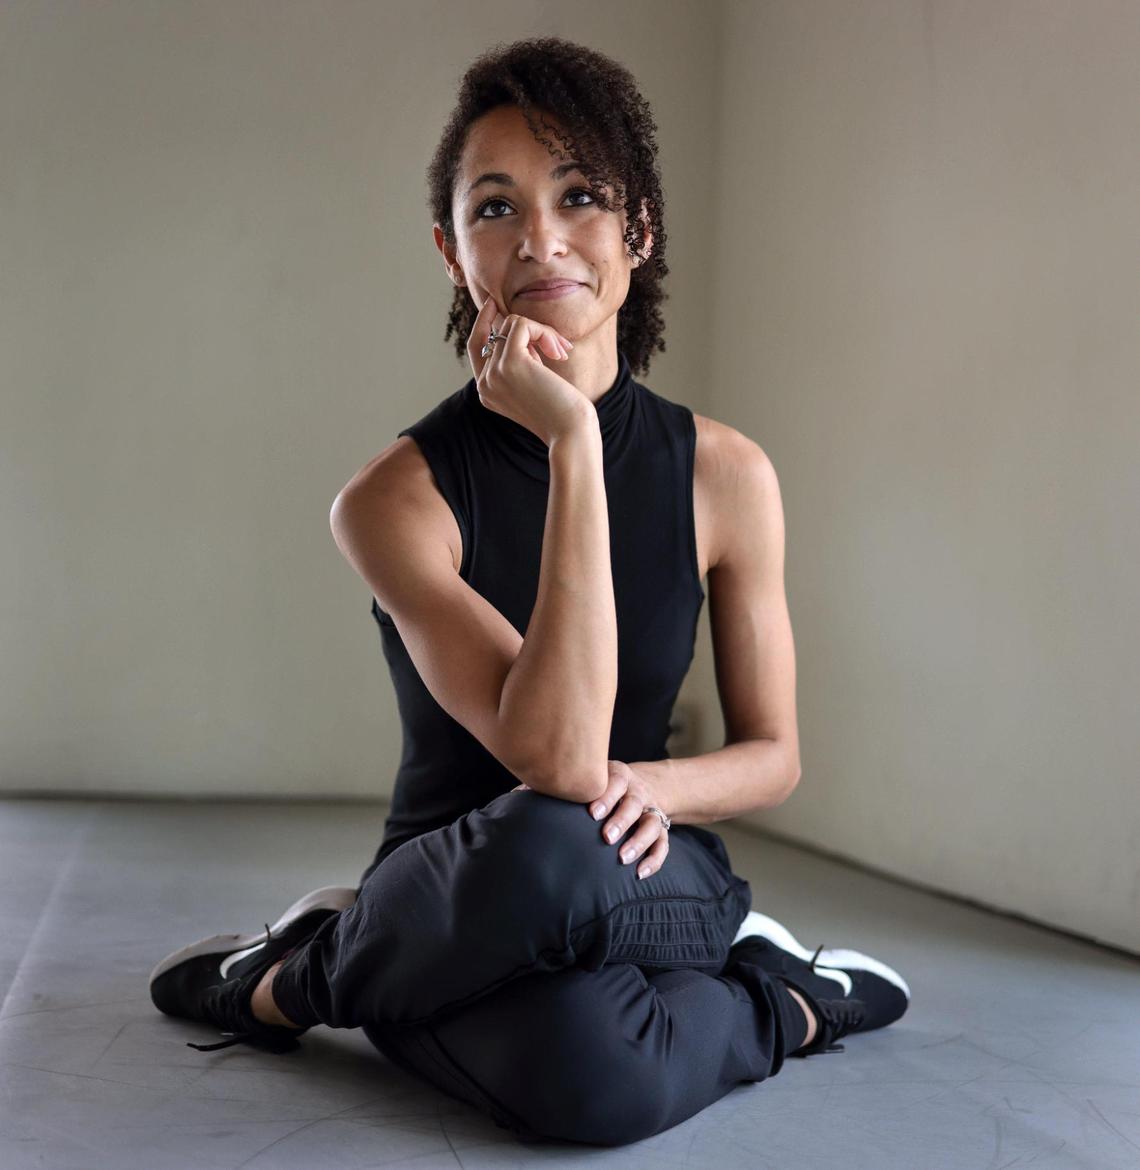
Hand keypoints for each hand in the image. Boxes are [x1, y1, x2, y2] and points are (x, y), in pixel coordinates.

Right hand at [465, 281, 591, 446]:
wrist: (570, 432)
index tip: (494, 304)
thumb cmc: (561, 412)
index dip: (483, 323)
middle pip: (498, 332)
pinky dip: (543, 332)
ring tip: (561, 352)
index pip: (476, 348)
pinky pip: (521, 325)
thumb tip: (518, 327)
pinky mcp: (509, 362)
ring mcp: (493, 373)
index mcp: (486, 393)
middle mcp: (484, 384)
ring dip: (542, 333)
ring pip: (512, 325)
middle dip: (530, 331)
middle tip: (557, 345)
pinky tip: (559, 352)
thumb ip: (521, 363)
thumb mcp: (534, 385)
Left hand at [586, 760, 670, 879]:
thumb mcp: (595, 778)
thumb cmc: (604, 786)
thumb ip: (575, 785)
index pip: (617, 782)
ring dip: (639, 842)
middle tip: (607, 837)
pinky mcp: (660, 828)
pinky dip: (654, 859)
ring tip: (622, 858)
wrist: (640, 784)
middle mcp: (638, 792)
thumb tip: (537, 790)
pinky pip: (663, 844)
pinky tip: (640, 873)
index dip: (606, 797)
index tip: (593, 814)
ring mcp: (652, 810)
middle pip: (634, 804)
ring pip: (652, 824)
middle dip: (622, 820)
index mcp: (620, 776)